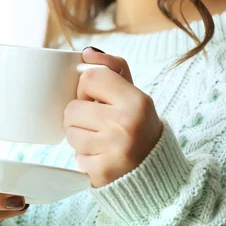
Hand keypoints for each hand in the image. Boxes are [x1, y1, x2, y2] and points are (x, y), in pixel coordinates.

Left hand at [64, 47, 162, 187]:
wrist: (156, 171)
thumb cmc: (139, 125)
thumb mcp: (133, 94)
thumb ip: (112, 68)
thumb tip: (87, 53)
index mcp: (136, 100)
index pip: (89, 78)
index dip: (87, 88)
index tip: (97, 99)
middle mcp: (126, 124)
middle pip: (72, 109)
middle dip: (79, 116)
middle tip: (97, 123)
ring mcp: (114, 150)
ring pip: (70, 133)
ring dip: (80, 137)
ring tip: (99, 140)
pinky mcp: (103, 172)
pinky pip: (76, 158)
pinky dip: (86, 159)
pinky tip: (103, 157)